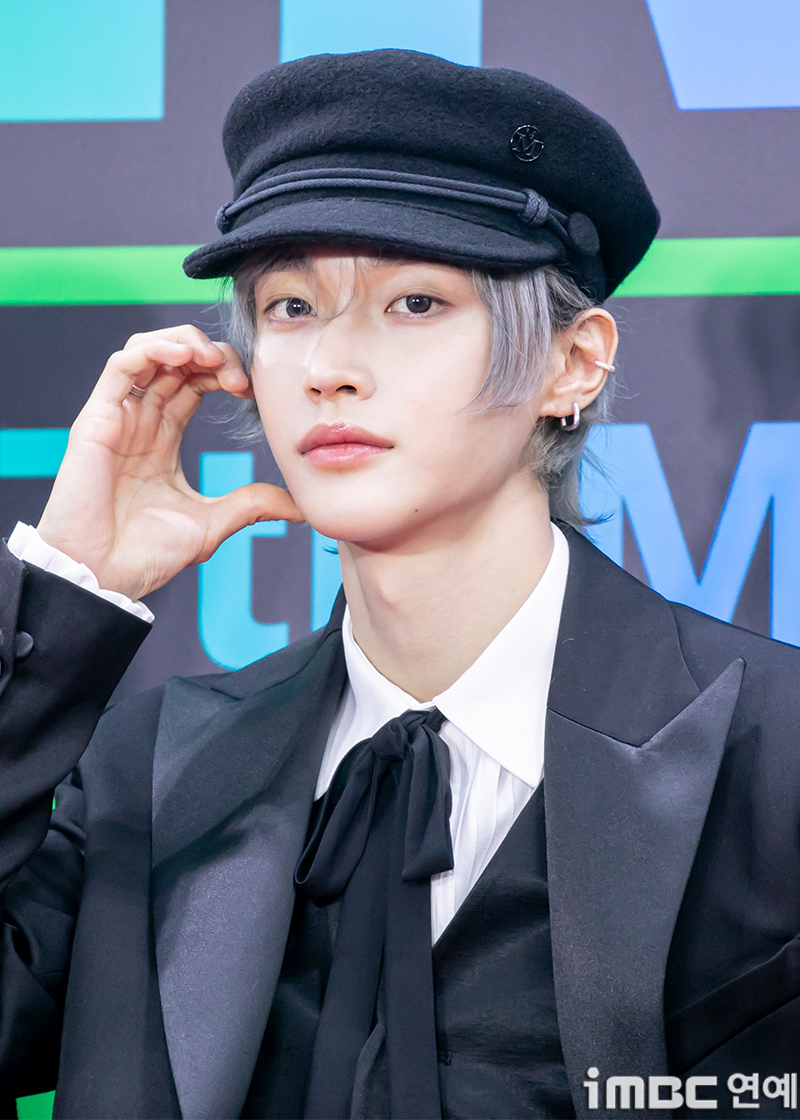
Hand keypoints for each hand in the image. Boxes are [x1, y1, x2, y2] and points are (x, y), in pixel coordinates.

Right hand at [37, 325, 302, 600]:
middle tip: (239, 376)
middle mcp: (139, 421)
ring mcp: (117, 418)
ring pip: (146, 351)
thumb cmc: (146, 554)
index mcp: (162, 438)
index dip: (223, 373)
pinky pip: (120, 367)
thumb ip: (252, 506)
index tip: (249, 390)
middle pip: (174, 361)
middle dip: (211, 355)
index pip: (194, 383)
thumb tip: (301, 508)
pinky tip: (181, 357)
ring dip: (182, 343)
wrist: (105, 576)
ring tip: (211, 358)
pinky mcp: (96, 420)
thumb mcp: (212, 523)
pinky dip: (151, 350)